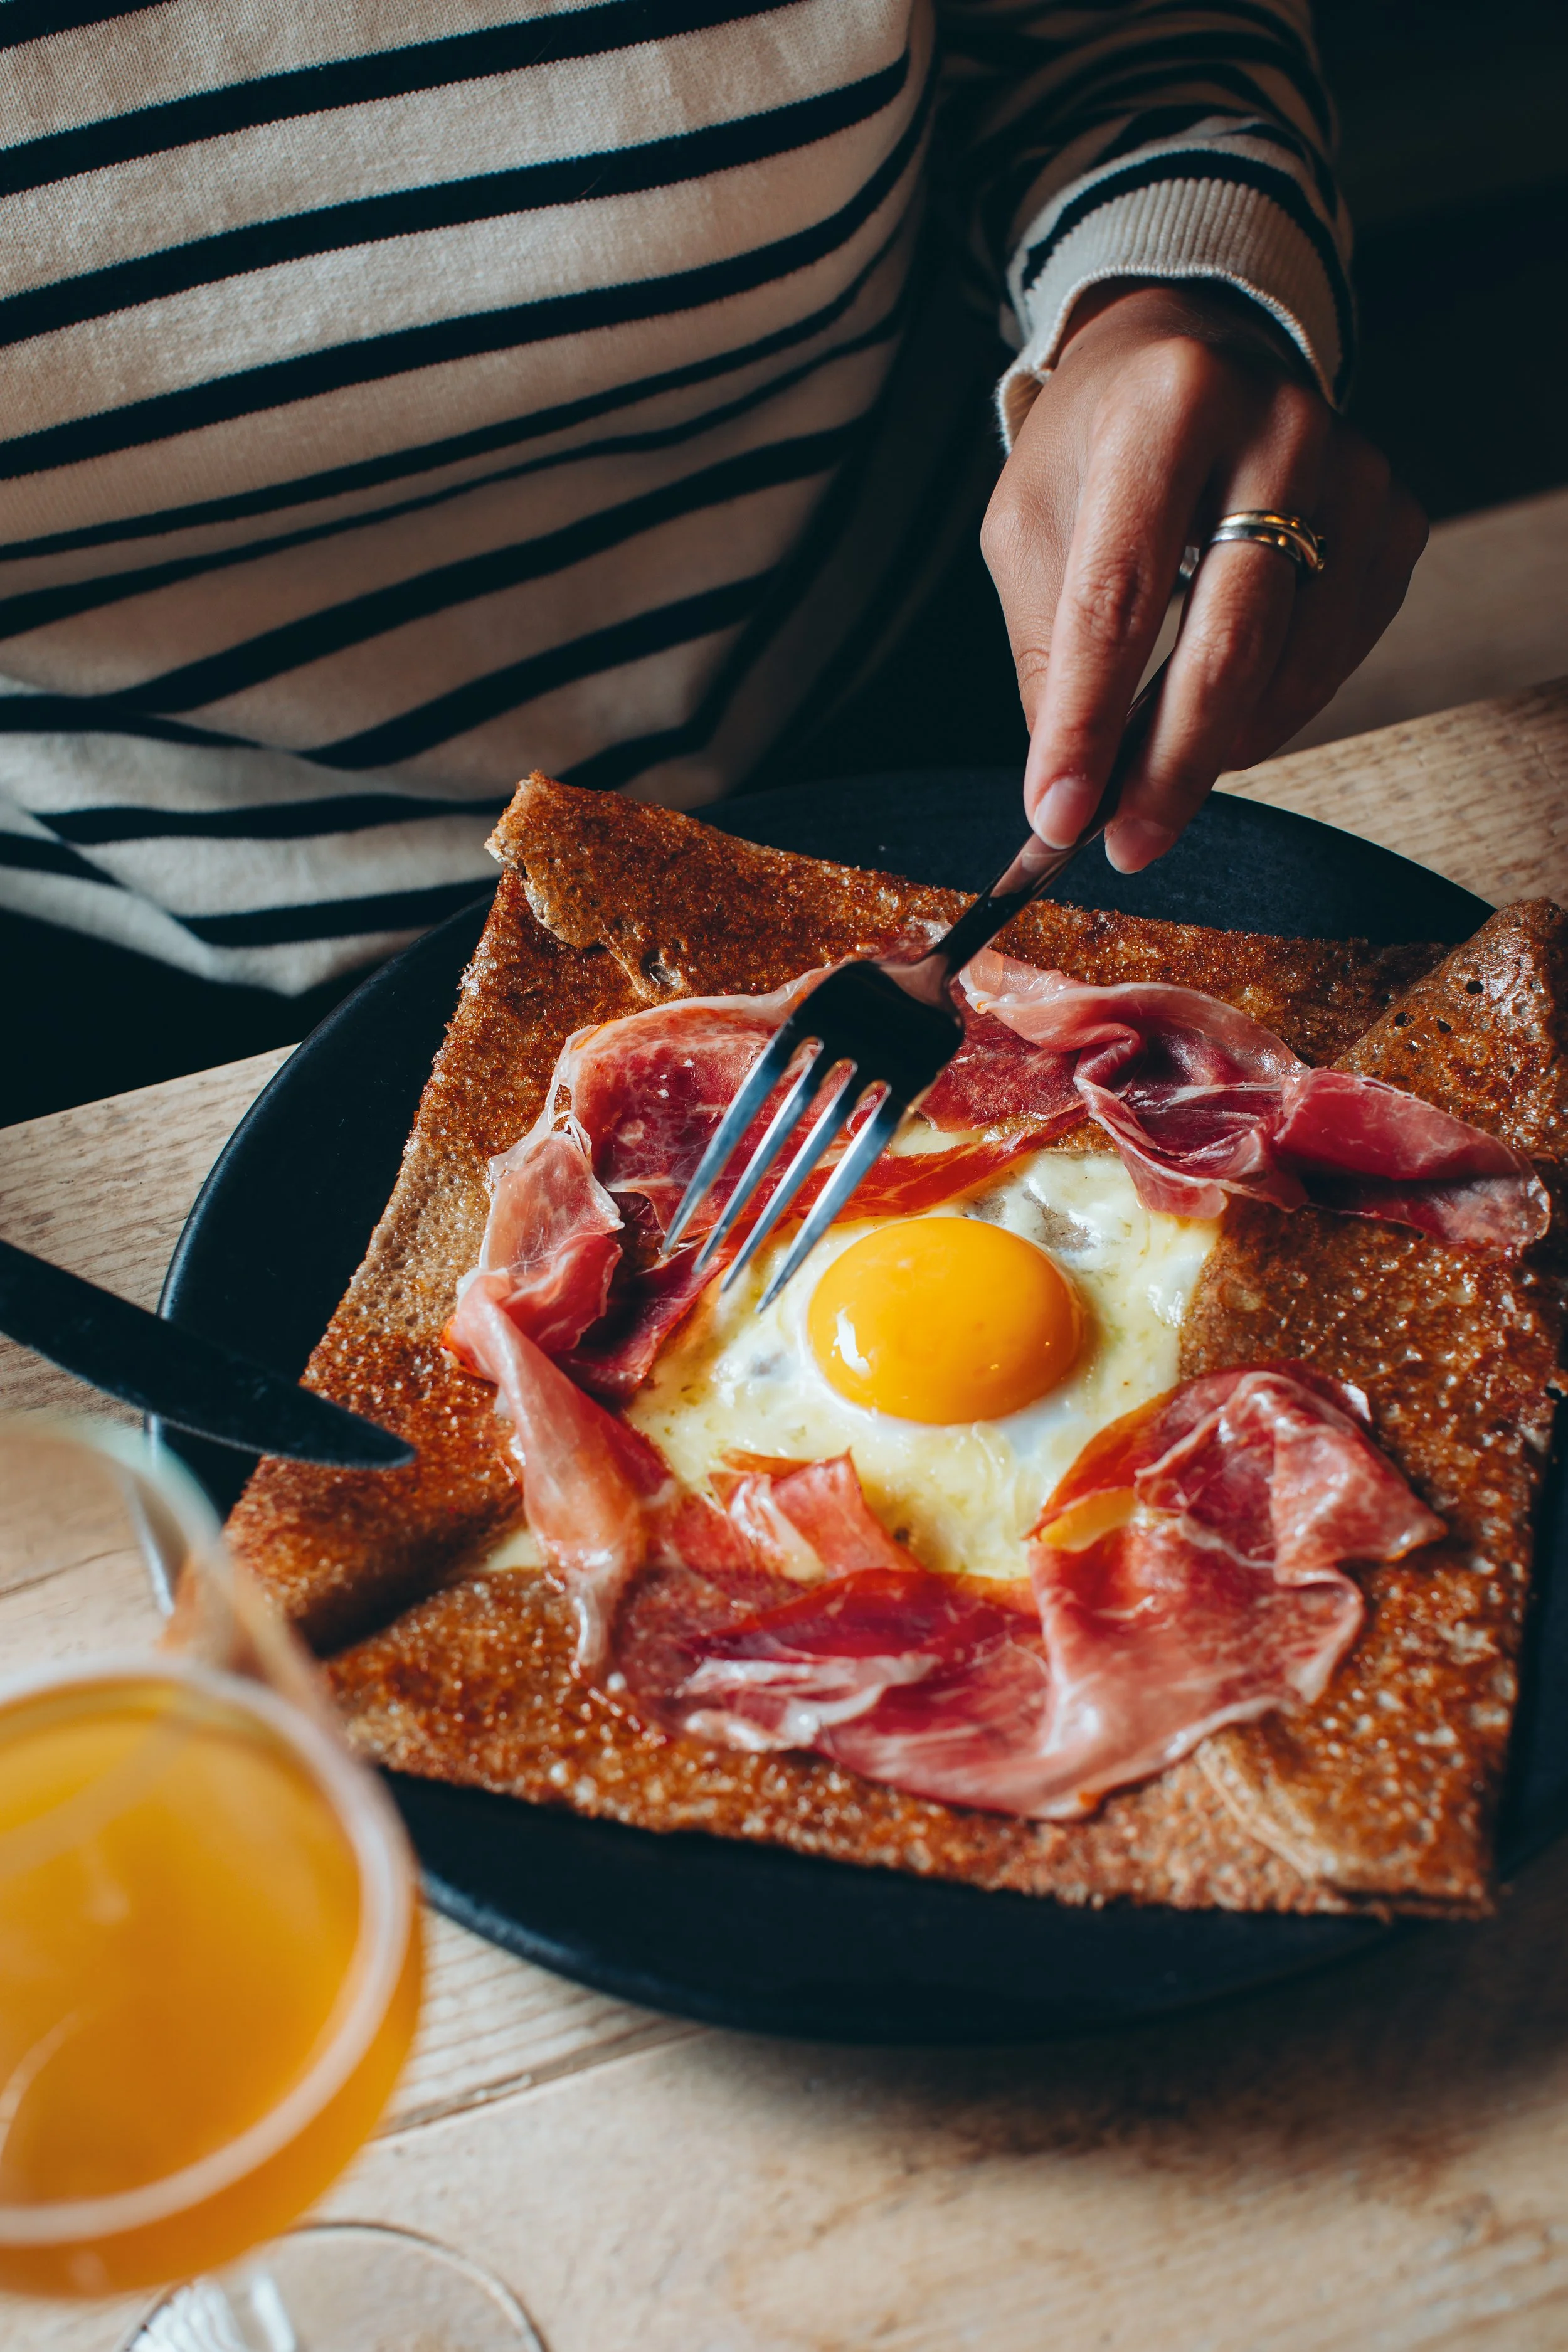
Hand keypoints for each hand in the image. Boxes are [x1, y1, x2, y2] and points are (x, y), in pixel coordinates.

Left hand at [980, 280, 1427, 871]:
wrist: (1190, 358)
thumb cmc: (1096, 451)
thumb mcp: (1031, 527)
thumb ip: (1048, 653)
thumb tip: (1071, 799)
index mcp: (1168, 407)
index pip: (1121, 597)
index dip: (1087, 721)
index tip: (1055, 817)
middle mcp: (1280, 426)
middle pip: (1229, 642)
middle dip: (1170, 767)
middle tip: (1125, 846)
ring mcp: (1356, 471)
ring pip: (1294, 665)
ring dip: (1219, 746)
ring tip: (1155, 777)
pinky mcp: (1397, 517)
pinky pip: (1338, 656)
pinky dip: (1272, 710)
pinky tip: (1222, 712)